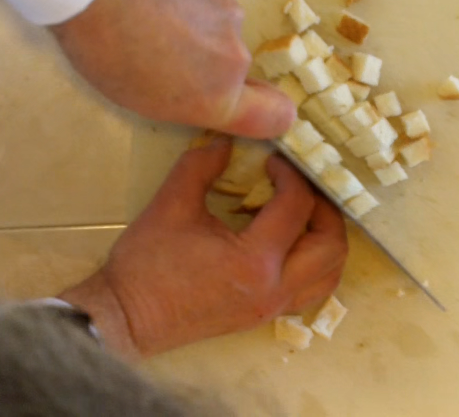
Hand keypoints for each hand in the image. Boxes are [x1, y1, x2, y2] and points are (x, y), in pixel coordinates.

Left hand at [51, 0, 295, 138]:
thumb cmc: (107, 51)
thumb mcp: (141, 99)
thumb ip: (188, 97)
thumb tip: (200, 84)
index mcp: (218, 98)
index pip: (276, 117)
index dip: (268, 112)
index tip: (249, 103)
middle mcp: (234, 58)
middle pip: (234, 67)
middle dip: (207, 61)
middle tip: (162, 49)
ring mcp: (229, 12)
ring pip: (219, 27)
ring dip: (196, 25)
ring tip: (151, 14)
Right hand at [59, 138, 347, 357]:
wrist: (127, 316)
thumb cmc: (145, 264)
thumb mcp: (171, 204)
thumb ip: (202, 165)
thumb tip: (226, 141)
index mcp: (254, 259)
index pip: (297, 206)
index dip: (290, 174)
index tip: (273, 161)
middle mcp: (274, 288)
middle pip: (332, 244)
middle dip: (324, 206)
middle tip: (301, 184)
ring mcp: (272, 306)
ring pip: (329, 273)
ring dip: (326, 238)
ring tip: (303, 213)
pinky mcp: (264, 315)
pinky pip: (310, 289)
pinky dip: (314, 262)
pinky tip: (290, 242)